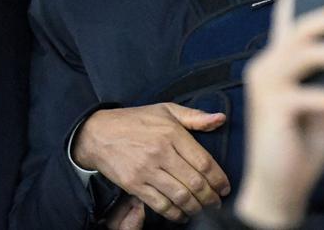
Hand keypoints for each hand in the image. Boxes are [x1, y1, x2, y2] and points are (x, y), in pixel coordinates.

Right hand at [72, 103, 229, 222]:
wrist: (99, 133)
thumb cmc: (135, 120)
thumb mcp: (165, 109)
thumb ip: (195, 117)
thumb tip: (221, 118)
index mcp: (171, 133)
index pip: (204, 162)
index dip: (219, 179)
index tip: (225, 187)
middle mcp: (160, 152)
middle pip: (195, 183)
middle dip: (211, 197)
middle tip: (216, 202)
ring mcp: (146, 170)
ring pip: (180, 197)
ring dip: (196, 208)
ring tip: (202, 209)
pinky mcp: (134, 184)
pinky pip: (160, 205)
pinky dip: (175, 214)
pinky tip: (182, 214)